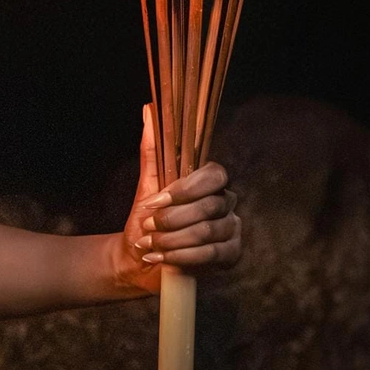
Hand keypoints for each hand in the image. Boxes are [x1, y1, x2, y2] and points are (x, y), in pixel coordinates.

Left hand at [114, 102, 241, 294]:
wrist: (138, 258)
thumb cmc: (145, 218)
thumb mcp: (146, 184)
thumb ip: (152, 149)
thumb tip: (149, 109)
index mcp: (208, 182)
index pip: (214, 174)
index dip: (186, 189)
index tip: (154, 201)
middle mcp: (225, 203)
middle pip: (209, 206)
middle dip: (172, 219)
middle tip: (148, 226)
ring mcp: (231, 229)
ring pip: (209, 232)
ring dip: (173, 240)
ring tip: (151, 244)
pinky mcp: (231, 255)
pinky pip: (212, 255)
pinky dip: (183, 257)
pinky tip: (163, 259)